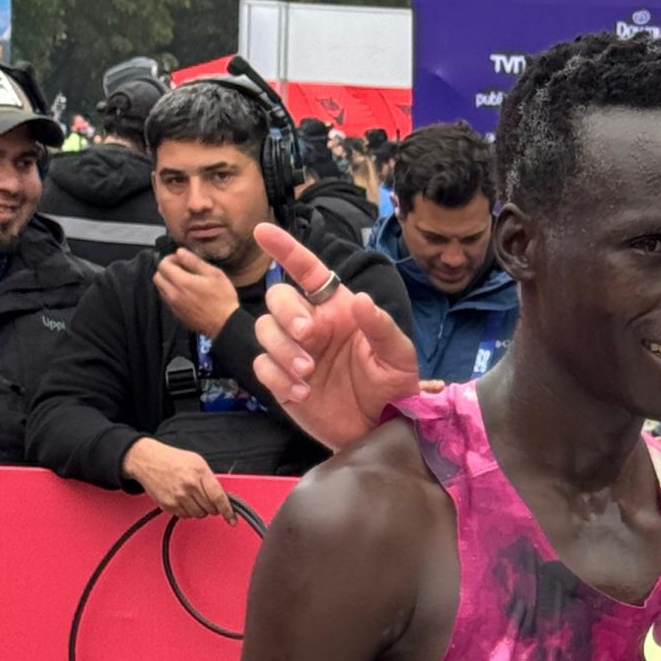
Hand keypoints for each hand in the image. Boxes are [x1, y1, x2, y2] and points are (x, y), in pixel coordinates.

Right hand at [122, 434, 233, 521]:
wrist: (146, 460)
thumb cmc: (172, 459)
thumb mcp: (198, 462)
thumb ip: (211, 479)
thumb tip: (222, 496)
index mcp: (199, 474)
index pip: (219, 497)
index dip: (228, 510)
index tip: (232, 518)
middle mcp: (189, 486)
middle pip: (210, 509)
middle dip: (212, 506)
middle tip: (206, 498)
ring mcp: (178, 497)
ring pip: (198, 514)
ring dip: (199, 509)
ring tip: (192, 496)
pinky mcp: (168, 505)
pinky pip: (185, 516)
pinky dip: (187, 510)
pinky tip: (183, 499)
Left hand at [152, 246, 240, 339]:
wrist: (226, 324)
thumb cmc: (223, 300)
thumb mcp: (214, 274)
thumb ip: (194, 261)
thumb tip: (180, 252)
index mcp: (182, 282)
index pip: (163, 265)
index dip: (170, 259)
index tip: (180, 260)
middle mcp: (173, 294)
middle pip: (157, 277)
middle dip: (166, 270)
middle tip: (179, 269)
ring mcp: (174, 306)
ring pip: (161, 289)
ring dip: (168, 282)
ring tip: (183, 282)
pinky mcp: (177, 315)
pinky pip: (168, 301)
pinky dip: (172, 294)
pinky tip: (186, 294)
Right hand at [251, 220, 420, 451]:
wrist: (381, 430)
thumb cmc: (392, 386)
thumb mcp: (398, 356)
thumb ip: (381, 327)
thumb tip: (359, 300)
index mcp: (336, 310)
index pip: (306, 271)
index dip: (285, 249)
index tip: (262, 230)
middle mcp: (311, 324)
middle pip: (277, 297)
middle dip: (287, 312)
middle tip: (308, 335)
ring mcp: (293, 351)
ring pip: (264, 330)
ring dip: (283, 349)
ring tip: (309, 373)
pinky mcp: (281, 380)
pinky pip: (262, 367)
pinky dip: (278, 377)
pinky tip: (302, 393)